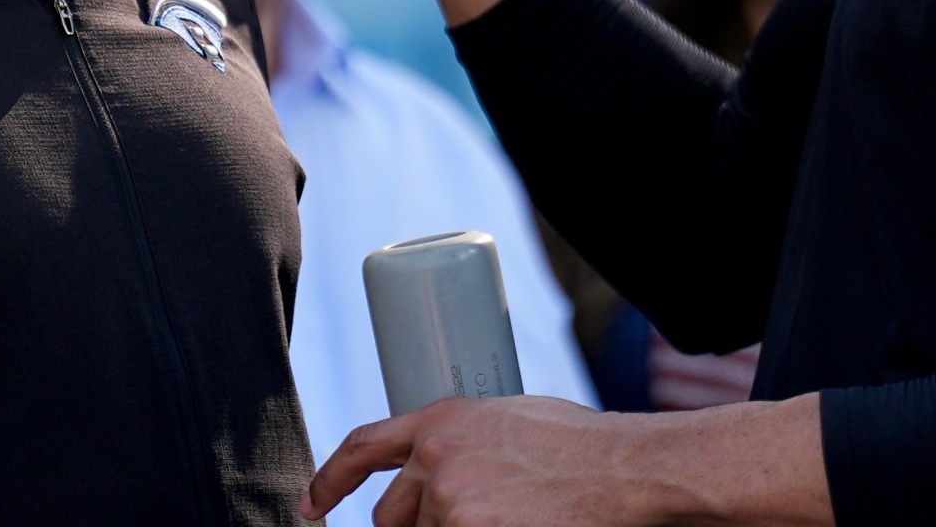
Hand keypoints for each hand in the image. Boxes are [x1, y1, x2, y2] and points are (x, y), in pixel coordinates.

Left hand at [303, 396, 652, 526]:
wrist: (623, 469)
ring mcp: (450, 501)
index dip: (329, 479)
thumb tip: (438, 468)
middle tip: (454, 525)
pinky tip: (511, 525)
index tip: (312, 505)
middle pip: (389, 515)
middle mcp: (436, 456)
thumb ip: (464, 441)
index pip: (362, 447)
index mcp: (442, 420)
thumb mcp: (508, 420)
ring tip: (507, 518)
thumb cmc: (582, 445)